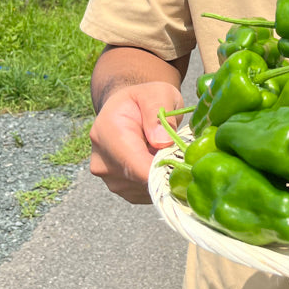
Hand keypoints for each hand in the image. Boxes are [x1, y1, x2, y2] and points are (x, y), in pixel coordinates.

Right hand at [89, 82, 184, 203]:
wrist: (129, 109)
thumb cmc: (146, 99)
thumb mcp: (157, 94)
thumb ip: (157, 113)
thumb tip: (161, 141)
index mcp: (106, 132)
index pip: (134, 165)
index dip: (163, 169)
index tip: (187, 165)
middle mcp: (101, 159)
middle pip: (140, 180)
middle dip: (166, 171)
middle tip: (182, 153)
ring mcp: (108, 177)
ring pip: (144, 190)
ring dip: (162, 176)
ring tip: (167, 152)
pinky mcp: (119, 188)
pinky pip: (145, 194)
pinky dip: (158, 182)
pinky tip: (161, 163)